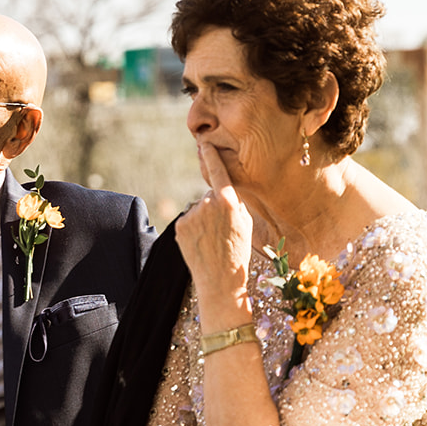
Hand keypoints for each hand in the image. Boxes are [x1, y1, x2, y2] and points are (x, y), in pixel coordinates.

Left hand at [176, 144, 255, 311]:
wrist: (220, 281)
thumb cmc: (239, 252)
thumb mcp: (246, 223)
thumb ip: (235, 201)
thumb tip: (223, 189)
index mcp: (228, 201)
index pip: (217, 171)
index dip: (211, 155)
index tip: (204, 143)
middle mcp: (208, 204)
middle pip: (210, 194)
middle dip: (215, 205)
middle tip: (223, 229)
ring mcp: (192, 215)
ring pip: (199, 208)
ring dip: (204, 218)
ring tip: (213, 239)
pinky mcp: (180, 226)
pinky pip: (189, 219)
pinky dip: (194, 227)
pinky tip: (202, 242)